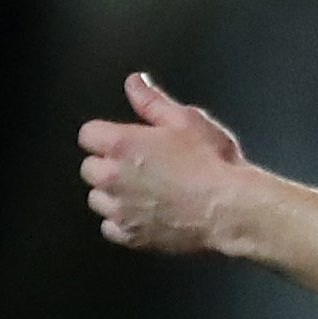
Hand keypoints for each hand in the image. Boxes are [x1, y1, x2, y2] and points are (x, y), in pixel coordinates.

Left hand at [78, 73, 249, 253]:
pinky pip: (110, 228)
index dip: (105, 135)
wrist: (229, 208)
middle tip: (139, 165)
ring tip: (143, 191)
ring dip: (113, 194)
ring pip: (97, 200)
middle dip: (108, 165)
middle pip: (89, 169)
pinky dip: (122, 222)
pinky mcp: (130, 236)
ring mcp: (120, 210)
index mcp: (121, 144)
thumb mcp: (185, 119)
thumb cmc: (211, 162)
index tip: (123, 140)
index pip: (88, 134)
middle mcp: (112, 178)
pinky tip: (145, 214)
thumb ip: (151, 101)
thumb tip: (133, 83)